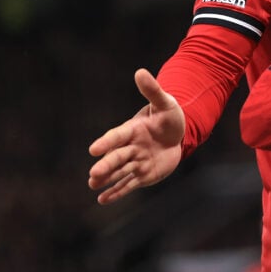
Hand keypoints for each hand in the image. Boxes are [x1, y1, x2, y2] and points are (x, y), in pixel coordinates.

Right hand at [87, 68, 184, 203]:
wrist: (177, 135)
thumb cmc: (169, 117)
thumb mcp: (165, 103)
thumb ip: (152, 90)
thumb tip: (140, 71)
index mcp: (132, 130)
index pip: (117, 136)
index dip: (107, 142)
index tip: (94, 149)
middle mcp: (130, 147)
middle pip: (116, 157)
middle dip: (105, 166)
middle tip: (93, 175)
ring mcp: (136, 162)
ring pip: (120, 172)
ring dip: (107, 179)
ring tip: (93, 185)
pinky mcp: (143, 175)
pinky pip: (129, 184)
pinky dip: (117, 192)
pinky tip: (103, 200)